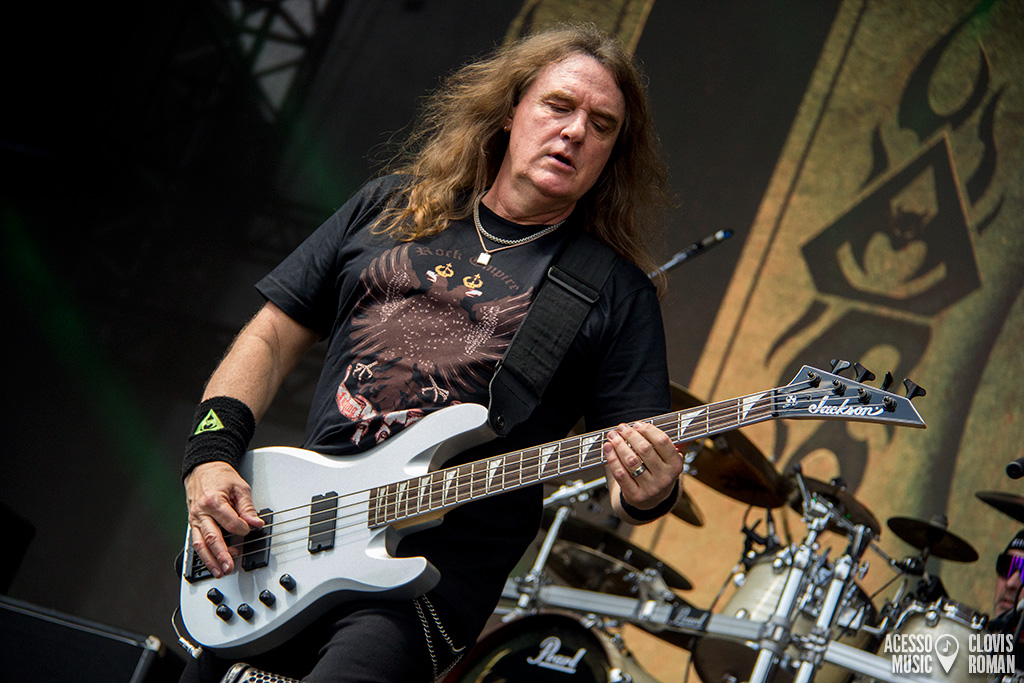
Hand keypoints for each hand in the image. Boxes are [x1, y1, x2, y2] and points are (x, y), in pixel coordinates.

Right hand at [184, 461, 264, 576]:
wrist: (203, 469)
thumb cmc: (220, 476)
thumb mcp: (240, 487)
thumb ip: (248, 508)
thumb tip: (256, 524)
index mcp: (213, 501)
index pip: (230, 522)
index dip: (243, 529)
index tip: (250, 530)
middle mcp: (201, 512)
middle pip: (212, 537)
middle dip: (222, 555)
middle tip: (230, 567)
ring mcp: (194, 519)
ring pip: (200, 544)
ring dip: (210, 560)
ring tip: (219, 571)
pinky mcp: (193, 524)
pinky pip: (195, 542)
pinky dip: (204, 554)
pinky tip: (211, 563)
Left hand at [602, 422, 682, 518]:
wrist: (652, 501)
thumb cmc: (661, 472)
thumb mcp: (673, 459)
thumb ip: (679, 442)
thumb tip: (688, 422)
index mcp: (676, 465)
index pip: (663, 442)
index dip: (648, 430)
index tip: (638, 424)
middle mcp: (665, 478)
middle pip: (644, 450)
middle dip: (630, 435)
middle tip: (621, 427)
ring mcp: (650, 488)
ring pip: (631, 461)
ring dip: (619, 445)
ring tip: (612, 436)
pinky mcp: (635, 496)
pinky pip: (621, 474)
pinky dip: (612, 459)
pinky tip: (607, 448)